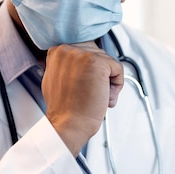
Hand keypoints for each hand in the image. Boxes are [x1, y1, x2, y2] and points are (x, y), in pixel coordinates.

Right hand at [42, 41, 123, 155]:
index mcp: (58, 52)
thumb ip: (67, 65)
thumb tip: (81, 62)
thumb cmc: (65, 108)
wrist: (69, 123)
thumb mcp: (57, 79)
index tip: (86, 84)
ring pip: (108, 61)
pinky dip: (117, 85)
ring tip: (96, 96)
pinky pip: (117, 68)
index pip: (86, 51)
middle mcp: (68, 50)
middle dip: (100, 75)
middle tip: (91, 92)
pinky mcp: (96, 62)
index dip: (90, 71)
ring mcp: (82, 55)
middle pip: (98, 54)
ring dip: (108, 80)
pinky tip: (104, 96)